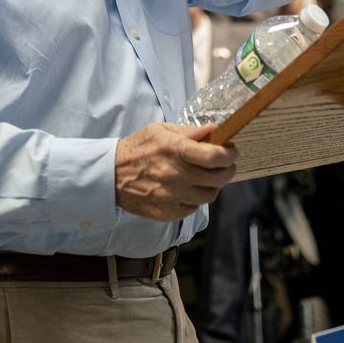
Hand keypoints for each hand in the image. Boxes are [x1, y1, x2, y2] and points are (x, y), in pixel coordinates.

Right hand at [115, 123, 237, 221]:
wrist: (111, 175)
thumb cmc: (138, 149)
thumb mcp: (161, 130)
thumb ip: (190, 132)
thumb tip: (214, 130)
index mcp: (176, 151)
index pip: (215, 156)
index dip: (230, 154)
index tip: (232, 151)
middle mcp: (177, 175)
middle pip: (219, 178)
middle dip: (228, 170)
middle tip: (226, 165)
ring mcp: (172, 196)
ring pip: (209, 195)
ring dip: (213, 185)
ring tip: (206, 177)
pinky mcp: (168, 212)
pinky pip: (194, 208)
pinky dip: (196, 199)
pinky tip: (189, 189)